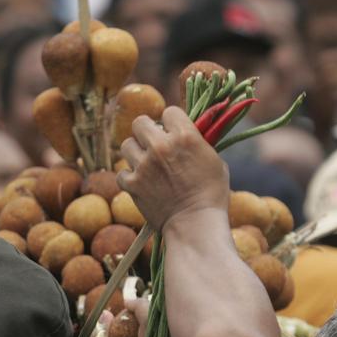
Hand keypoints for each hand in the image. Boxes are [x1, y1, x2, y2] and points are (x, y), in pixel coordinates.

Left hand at [118, 106, 229, 231]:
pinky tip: (140, 183)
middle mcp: (161, 146)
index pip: (169, 111)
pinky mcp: (132, 184)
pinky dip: (129, 178)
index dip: (172, 122)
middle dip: (147, 132)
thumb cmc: (212, 194)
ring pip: (126, 144)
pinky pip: (121, 172)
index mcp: (185, 136)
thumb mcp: (215, 161)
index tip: (174, 132)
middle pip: (140, 122)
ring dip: (135, 153)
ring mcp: (144, 165)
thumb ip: (198, 143)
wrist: (196, 225)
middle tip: (154, 144)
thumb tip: (188, 134)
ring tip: (145, 164)